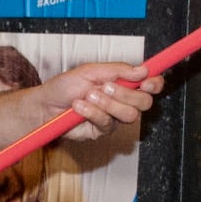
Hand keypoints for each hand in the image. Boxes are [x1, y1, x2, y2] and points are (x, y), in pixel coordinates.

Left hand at [38, 59, 158, 139]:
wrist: (46, 104)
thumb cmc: (67, 86)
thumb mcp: (91, 70)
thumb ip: (118, 70)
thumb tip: (143, 70)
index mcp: (124, 83)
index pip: (150, 85)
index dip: (154, 84)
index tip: (147, 82)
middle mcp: (123, 101)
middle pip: (144, 102)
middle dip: (126, 94)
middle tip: (105, 87)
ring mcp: (114, 117)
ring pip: (129, 115)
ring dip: (108, 103)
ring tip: (88, 96)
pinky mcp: (103, 131)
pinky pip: (108, 123)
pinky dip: (92, 112)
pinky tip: (79, 107)